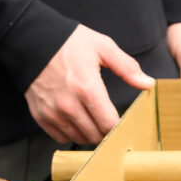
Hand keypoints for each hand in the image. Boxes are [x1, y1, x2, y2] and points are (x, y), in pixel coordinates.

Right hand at [26, 24, 153, 144]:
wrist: (31, 41)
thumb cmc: (69, 43)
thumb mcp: (102, 47)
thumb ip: (127, 67)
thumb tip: (148, 83)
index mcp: (87, 88)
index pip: (109, 124)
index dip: (121, 127)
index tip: (126, 123)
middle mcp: (68, 105)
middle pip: (96, 135)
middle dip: (107, 131)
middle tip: (111, 121)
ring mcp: (52, 112)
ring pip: (79, 138)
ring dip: (90, 133)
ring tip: (94, 120)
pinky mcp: (40, 116)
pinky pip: (61, 137)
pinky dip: (72, 133)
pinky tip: (77, 120)